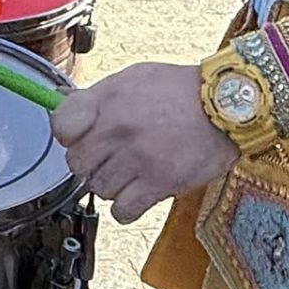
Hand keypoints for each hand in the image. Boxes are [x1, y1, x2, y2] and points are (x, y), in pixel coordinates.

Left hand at [52, 62, 239, 223]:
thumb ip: (98, 95)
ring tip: (131, 171)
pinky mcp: (158, 184)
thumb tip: (63, 102)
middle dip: (90, 162)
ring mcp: (137, 158)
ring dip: (111, 184)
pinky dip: (126, 207)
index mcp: (109, 99)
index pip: (61, 125)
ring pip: (98, 188)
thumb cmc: (180, 90)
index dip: (67, 134)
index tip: (78, 136)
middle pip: (76, 163)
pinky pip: (121, 211)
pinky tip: (139, 192)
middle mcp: (118, 129)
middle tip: (109, 156)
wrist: (226, 106)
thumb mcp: (134, 77)